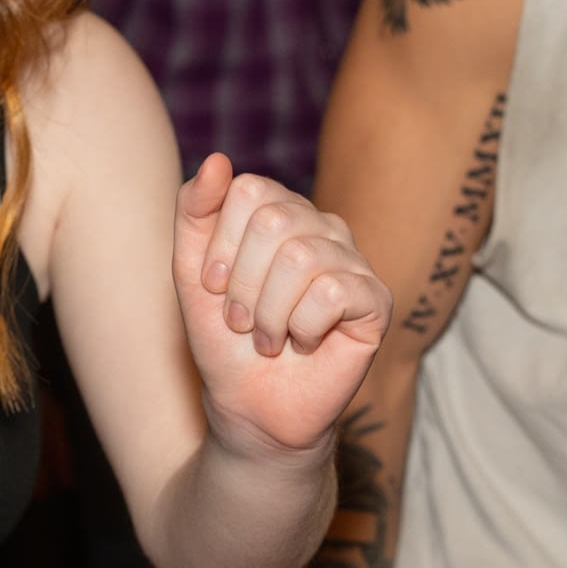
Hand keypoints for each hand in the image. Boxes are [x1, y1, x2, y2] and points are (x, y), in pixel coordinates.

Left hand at [177, 156, 392, 462]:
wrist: (251, 407)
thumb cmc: (224, 340)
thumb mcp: (191, 272)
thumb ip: (195, 211)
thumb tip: (216, 160)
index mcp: (280, 210)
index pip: (249, 191)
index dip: (221, 246)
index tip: (214, 288)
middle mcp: (322, 226)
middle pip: (274, 221)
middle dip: (243, 284)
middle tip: (242, 321)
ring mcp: (353, 260)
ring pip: (301, 258)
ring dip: (269, 314)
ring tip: (270, 339)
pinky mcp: (376, 299)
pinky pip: (332, 293)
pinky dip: (303, 328)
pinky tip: (305, 343)